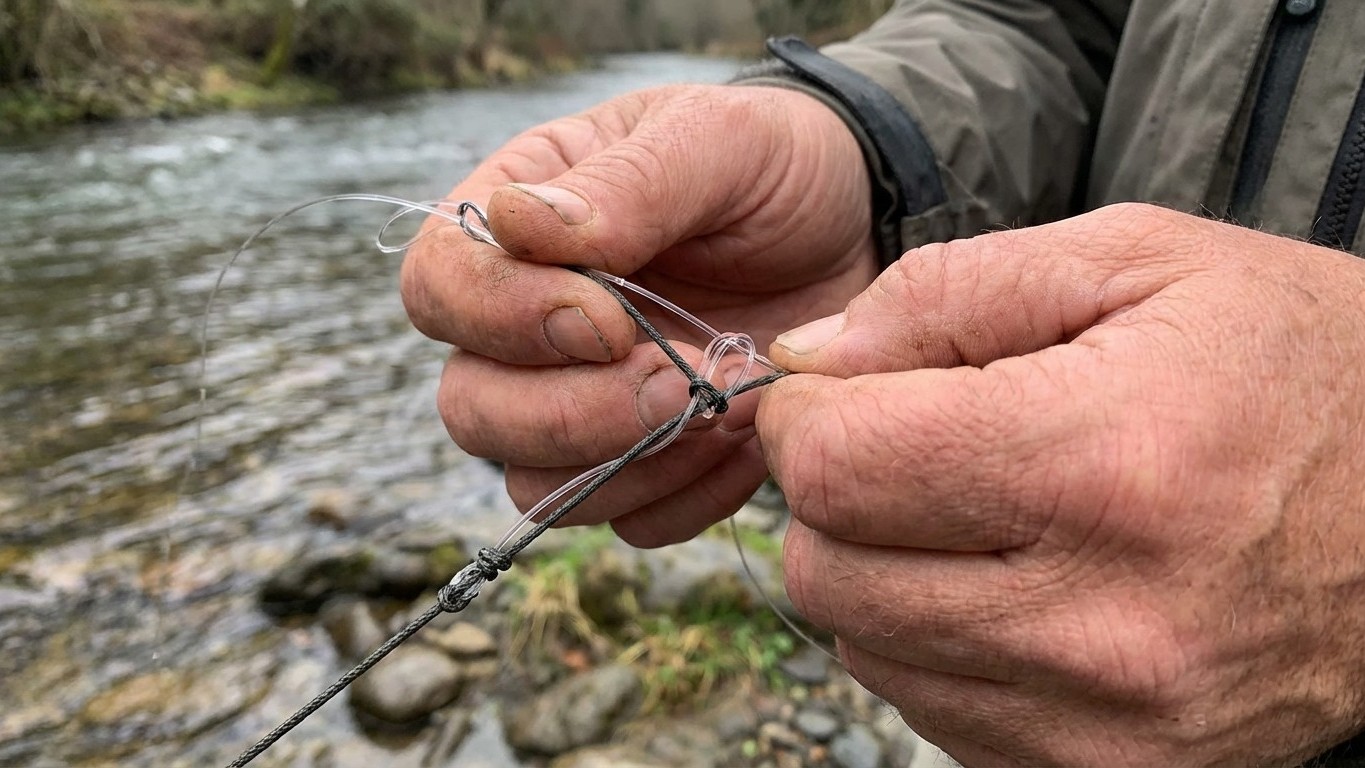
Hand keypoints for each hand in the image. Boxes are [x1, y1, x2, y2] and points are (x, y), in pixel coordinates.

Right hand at [400, 84, 877, 545]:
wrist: (860, 228)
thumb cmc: (775, 164)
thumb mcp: (719, 140)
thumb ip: (628, 184)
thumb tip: (518, 224)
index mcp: (519, 227)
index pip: (440, 287)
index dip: (503, 319)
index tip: (608, 318)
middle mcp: (529, 325)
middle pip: (473, 407)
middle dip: (574, 412)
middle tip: (681, 380)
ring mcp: (582, 404)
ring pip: (536, 486)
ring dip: (634, 464)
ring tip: (733, 407)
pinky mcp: (646, 465)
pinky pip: (630, 523)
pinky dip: (689, 497)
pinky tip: (752, 442)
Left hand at [758, 204, 1364, 764]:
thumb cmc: (1295, 366)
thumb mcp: (1138, 260)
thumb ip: (947, 292)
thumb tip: (807, 359)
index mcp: (1108, 462)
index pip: (843, 468)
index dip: (805, 418)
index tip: (833, 393)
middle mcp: (1105, 618)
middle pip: (830, 573)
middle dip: (834, 496)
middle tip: (900, 445)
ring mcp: (1111, 722)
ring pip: (867, 649)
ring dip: (881, 570)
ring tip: (972, 511)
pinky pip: (934, 712)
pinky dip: (935, 643)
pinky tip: (1009, 583)